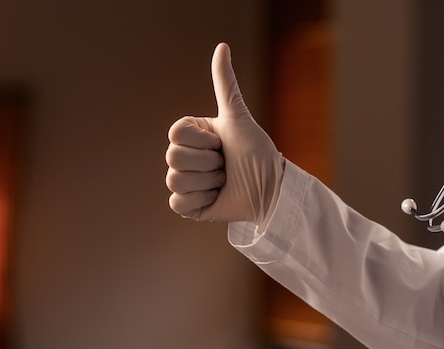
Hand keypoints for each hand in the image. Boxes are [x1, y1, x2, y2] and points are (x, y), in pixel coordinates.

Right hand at [165, 43, 283, 226]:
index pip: (175, 134)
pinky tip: (216, 197)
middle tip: (226, 164)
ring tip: (223, 181)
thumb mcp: (238, 116)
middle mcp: (184, 158)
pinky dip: (200, 201)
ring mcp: (185, 183)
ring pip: (175, 180)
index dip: (202, 140)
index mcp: (191, 136)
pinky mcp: (189, 207)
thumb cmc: (257, 151)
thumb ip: (225, 84)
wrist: (270, 187)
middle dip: (208, 162)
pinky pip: (178, 203)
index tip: (222, 142)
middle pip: (173, 157)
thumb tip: (222, 46)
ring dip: (207, 182)